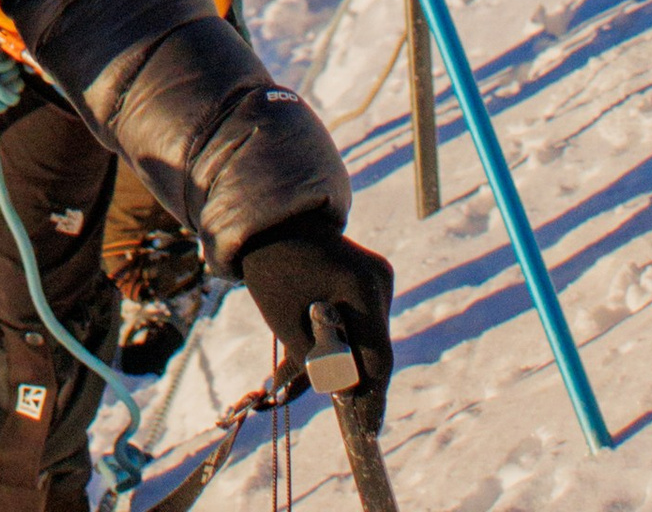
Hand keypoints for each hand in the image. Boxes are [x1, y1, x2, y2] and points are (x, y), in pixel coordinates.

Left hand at [241, 217, 394, 418]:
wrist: (273, 221)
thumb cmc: (273, 269)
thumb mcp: (287, 323)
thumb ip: (317, 362)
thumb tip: (344, 394)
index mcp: (360, 288)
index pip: (377, 357)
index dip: (373, 398)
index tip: (368, 431)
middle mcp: (378, 281)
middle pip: (372, 348)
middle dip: (348, 379)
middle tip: (330, 409)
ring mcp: (377, 277)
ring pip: (364, 337)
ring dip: (337, 359)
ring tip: (289, 378)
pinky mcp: (370, 278)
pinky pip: (359, 320)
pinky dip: (337, 339)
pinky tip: (303, 355)